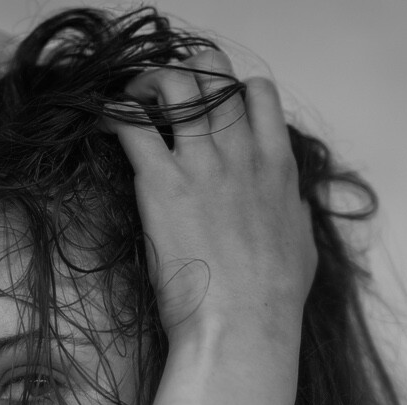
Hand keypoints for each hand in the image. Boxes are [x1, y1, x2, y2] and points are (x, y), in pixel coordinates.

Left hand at [107, 53, 316, 388]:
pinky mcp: (163, 185)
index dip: (228, 91)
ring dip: (146, 84)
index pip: (258, 94)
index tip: (207, 111)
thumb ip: (294, 216)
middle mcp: (241, 154)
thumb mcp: (301, 250)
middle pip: (215, 74)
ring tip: (131, 102)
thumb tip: (292, 209)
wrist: (242, 329)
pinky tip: (105, 124)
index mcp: (276, 166)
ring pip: (175, 84)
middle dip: (185, 74)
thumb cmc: (271, 303)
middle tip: (162, 99)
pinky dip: (114, 113)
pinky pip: (132, 123)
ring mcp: (203, 165)